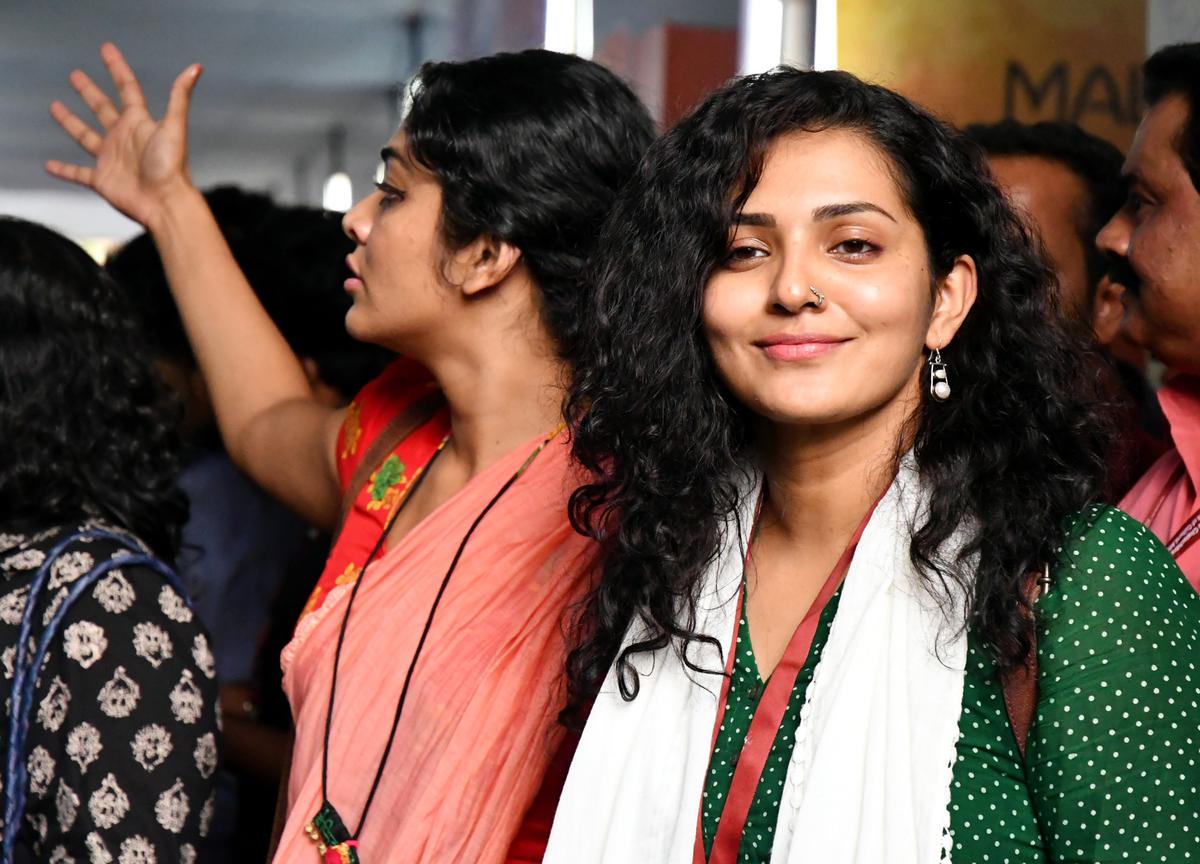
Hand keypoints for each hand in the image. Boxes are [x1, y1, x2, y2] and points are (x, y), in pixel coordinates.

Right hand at [45, 42, 201, 228]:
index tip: (106, 49)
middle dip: (89, 92)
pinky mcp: (101, 180)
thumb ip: (180, 96)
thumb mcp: (175, 126)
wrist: (165, 203)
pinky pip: (77, 173)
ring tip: (55, 107)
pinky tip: (49, 165)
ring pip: (85, 136)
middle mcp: (123, 138)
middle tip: (75, 75)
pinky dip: (63, 170)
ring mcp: (111, 158)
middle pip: (102, 109)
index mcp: (139, 123)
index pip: (127, 88)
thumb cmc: (171, 166)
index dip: (117, 68)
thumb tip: (196, 68)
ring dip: (70, 122)